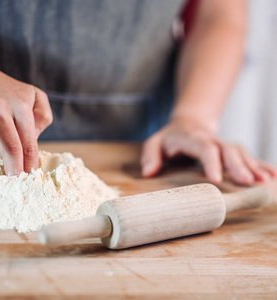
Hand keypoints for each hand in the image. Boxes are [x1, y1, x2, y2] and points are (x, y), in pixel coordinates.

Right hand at [0, 60, 52, 175]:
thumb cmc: (5, 90)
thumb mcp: (33, 95)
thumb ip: (43, 114)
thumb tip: (36, 136)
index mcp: (21, 106)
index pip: (28, 139)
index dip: (30, 160)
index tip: (31, 178)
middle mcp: (2, 106)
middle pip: (9, 138)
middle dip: (13, 162)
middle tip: (14, 181)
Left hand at [141, 118, 276, 184]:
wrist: (188, 123)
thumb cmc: (169, 138)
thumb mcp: (154, 142)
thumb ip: (150, 155)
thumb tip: (148, 173)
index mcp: (192, 138)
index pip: (203, 148)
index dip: (211, 162)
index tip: (215, 179)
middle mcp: (211, 140)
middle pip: (227, 150)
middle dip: (238, 165)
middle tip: (247, 182)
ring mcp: (223, 145)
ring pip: (240, 153)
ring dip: (253, 166)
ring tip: (264, 181)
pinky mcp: (231, 151)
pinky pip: (248, 156)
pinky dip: (261, 164)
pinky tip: (273, 174)